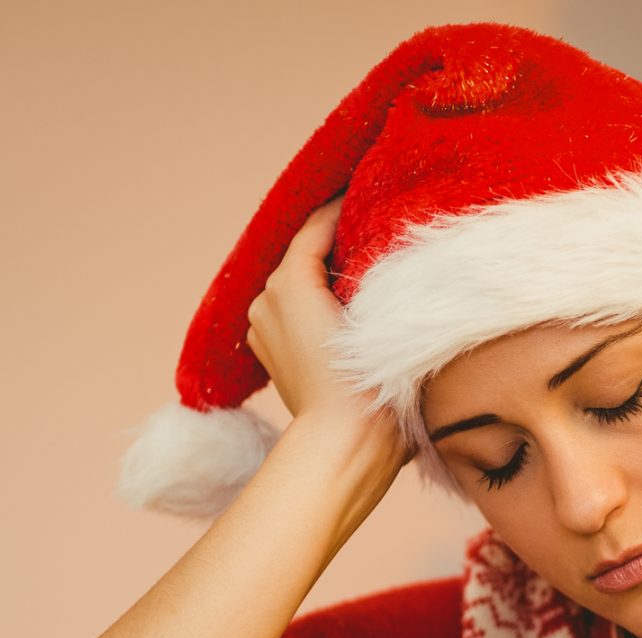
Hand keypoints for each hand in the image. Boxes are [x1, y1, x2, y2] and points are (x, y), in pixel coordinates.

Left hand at [245, 197, 413, 465]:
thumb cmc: (369, 384)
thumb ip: (370, 270)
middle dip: (336, 246)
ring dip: (325, 279)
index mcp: (289, 281)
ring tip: (365, 275)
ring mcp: (262, 329)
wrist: (347, 444)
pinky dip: (315, 306)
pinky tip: (347, 314)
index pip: (318, 226)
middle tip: (375, 233)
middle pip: (305, 256)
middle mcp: (266, 299)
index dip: (343, 207)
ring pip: (298, 286)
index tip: (369, 190)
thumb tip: (376, 242)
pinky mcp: (271, 355)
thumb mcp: (378, 314)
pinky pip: (294, 313)